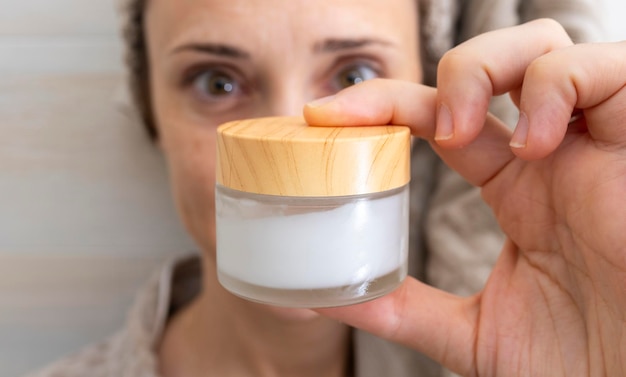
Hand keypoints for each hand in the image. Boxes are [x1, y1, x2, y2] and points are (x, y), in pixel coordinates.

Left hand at [304, 19, 625, 375]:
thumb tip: (328, 295)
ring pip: (546, 47)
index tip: (325, 116)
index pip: (441, 115)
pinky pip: (608, 70)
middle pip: (497, 62)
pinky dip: (556, 86)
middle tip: (423, 127)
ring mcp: (596, 145)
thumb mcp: (473, 334)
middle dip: (445, 72)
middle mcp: (551, 156)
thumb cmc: (579, 363)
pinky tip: (535, 143)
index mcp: (513, 186)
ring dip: (489, 69)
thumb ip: (405, 310)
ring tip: (467, 134)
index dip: (384, 104)